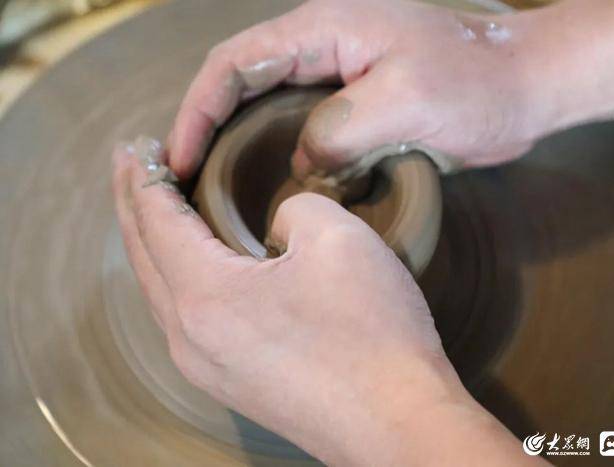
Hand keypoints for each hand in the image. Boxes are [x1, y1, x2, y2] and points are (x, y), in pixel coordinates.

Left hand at [112, 138, 541, 465]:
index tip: (135, 146)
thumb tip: (279, 228)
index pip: (157, 221)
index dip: (144, 177)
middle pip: (144, 256)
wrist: (398, 424)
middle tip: (128, 165)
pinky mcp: (232, 383)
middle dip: (133, 205)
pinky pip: (186, 318)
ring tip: (153, 211)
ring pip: (161, 290)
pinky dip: (178, 278)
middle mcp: (190, 336)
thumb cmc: (371, 334)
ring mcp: (207, 367)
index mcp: (205, 295)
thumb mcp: (337, 238)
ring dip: (154, 244)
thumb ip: (295, 208)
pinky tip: (194, 267)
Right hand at [167, 0, 545, 181]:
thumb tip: (306, 161)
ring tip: (214, 187)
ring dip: (238, 141)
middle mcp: (324, 46)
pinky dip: (280, 152)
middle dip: (206, 127)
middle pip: (240, 82)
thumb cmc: (478, 84)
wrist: (526, 86)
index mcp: (325, 29)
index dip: (198, 109)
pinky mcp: (358, 104)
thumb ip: (342, 129)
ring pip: (268, 106)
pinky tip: (274, 184)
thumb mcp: (407, 102)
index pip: (235, 63)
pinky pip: (303, 126)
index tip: (179, 159)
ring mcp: (340, 75)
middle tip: (185, 181)